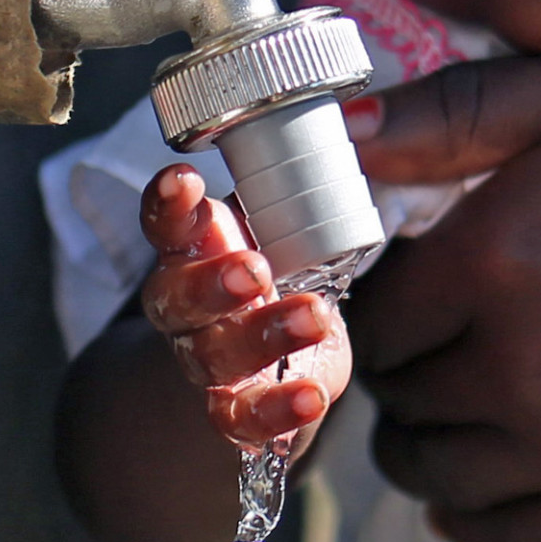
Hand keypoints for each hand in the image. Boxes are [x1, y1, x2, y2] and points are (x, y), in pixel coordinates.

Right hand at [136, 162, 349, 450]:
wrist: (245, 379)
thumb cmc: (273, 283)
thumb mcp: (282, 234)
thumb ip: (307, 191)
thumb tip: (373, 123)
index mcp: (193, 251)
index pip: (167, 223)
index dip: (169, 203)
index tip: (186, 180)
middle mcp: (186, 307)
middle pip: (176, 297)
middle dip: (211, 281)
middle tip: (254, 269)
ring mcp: (206, 363)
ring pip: (213, 355)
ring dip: (260, 336)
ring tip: (311, 318)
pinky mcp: (234, 412)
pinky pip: (240, 418)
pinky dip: (275, 409)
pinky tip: (311, 397)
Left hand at [343, 43, 540, 541]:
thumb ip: (470, 109)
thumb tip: (346, 136)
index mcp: (500, 256)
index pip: (372, 311)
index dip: (384, 293)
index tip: (419, 277)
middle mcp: (524, 369)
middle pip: (400, 395)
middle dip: (410, 361)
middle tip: (449, 332)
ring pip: (437, 474)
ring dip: (435, 437)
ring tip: (471, 395)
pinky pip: (507, 540)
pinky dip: (475, 517)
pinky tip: (479, 484)